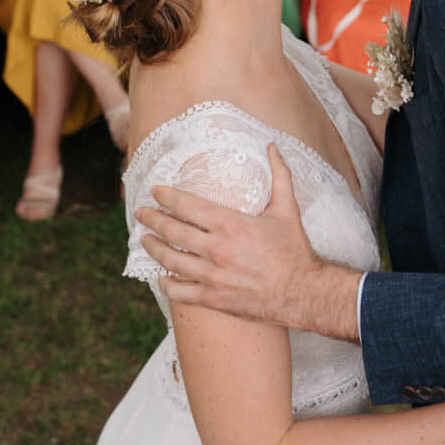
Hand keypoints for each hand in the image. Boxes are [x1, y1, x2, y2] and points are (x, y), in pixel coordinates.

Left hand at [139, 144, 337, 330]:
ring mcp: (212, 276)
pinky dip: (166, 283)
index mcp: (230, 224)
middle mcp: (216, 249)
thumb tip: (272, 146)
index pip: (186, 205)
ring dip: (153, 247)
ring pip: (170, 260)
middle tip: (140, 212)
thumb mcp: (287, 209)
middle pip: (171, 231)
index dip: (166, 196)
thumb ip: (278, 174)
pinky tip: (162, 276)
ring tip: (144, 239)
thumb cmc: (294, 250)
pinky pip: (180, 292)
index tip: (156, 191)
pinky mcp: (214, 298)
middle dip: (151, 219)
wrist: (303, 292)